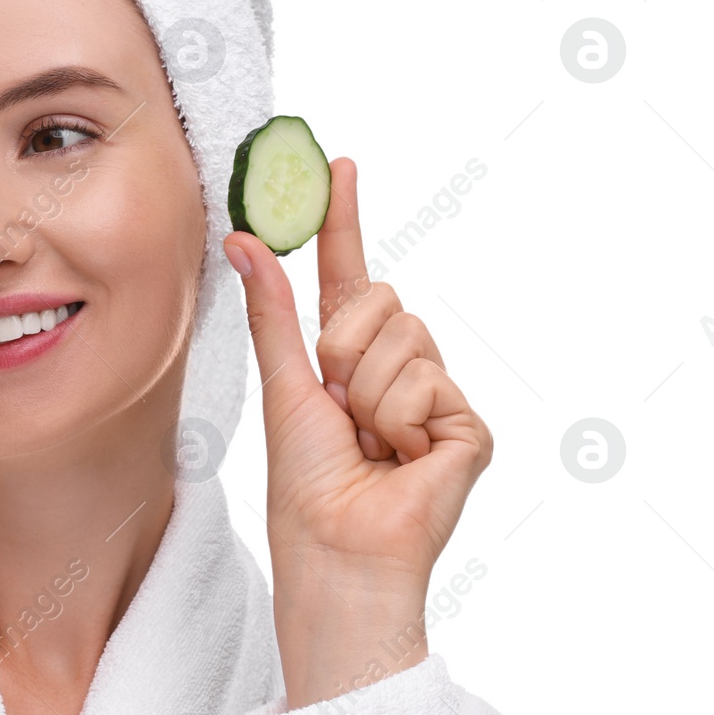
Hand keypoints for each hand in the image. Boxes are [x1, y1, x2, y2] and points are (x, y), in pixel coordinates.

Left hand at [224, 157, 491, 709]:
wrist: (335, 551)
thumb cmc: (304, 483)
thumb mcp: (283, 381)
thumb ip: (272, 308)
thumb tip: (245, 234)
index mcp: (350, 359)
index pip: (349, 274)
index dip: (344, 221)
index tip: (341, 164)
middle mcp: (399, 369)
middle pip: (380, 299)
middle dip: (344, 347)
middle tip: (338, 407)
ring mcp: (437, 398)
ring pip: (407, 336)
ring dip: (369, 390)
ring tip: (367, 443)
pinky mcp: (468, 429)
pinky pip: (430, 383)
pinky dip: (400, 420)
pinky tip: (400, 460)